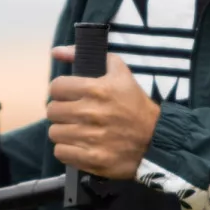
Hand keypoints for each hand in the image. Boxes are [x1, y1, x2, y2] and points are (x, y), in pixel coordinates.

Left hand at [46, 47, 160, 179]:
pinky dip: (67, 149)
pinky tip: (79, 145)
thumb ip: (86, 56)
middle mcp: (90, 113)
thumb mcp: (120, 73)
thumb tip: (56, 52)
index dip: (61, 91)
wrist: (156, 139)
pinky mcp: (92, 158)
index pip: (56, 87)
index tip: (69, 96)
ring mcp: (90, 137)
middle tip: (74, 114)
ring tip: (77, 130)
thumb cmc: (136, 105)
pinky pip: (60, 152)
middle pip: (52, 111)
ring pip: (54, 132)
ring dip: (64, 131)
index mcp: (97, 89)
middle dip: (62, 111)